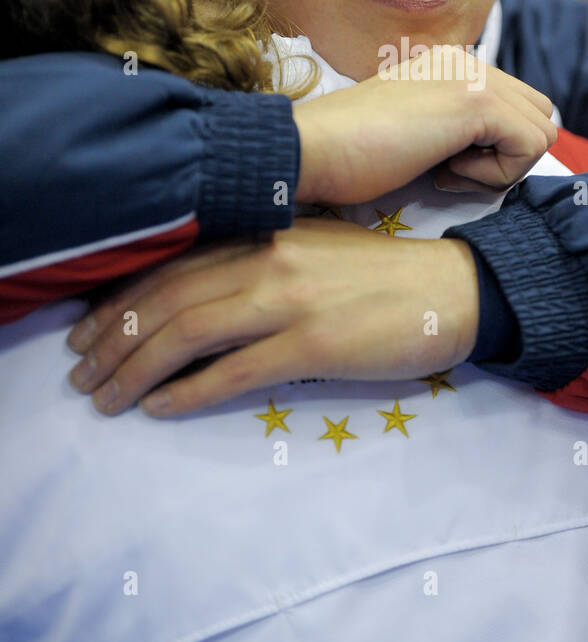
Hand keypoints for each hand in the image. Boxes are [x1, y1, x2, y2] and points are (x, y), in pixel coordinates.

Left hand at [67, 218, 479, 416]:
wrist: (451, 291)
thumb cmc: (382, 275)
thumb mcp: (313, 250)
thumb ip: (260, 260)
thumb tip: (200, 294)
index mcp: (267, 233)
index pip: (174, 264)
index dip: (121, 299)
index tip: (87, 329)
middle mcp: (269, 258)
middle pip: (169, 298)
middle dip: (114, 339)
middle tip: (81, 374)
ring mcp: (289, 300)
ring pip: (189, 332)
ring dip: (137, 370)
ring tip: (107, 398)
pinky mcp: (312, 343)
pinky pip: (234, 371)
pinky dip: (189, 392)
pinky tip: (160, 409)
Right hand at [292, 46, 555, 202]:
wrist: (311, 149)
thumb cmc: (346, 154)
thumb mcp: (411, 129)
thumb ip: (451, 126)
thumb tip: (489, 149)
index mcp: (449, 65)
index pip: (516, 104)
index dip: (493, 147)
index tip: (442, 161)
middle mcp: (466, 61)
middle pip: (539, 114)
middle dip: (507, 154)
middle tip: (452, 169)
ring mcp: (473, 77)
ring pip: (541, 131)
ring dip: (500, 166)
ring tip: (445, 169)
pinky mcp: (476, 103)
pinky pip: (529, 147)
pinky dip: (494, 175)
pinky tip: (443, 172)